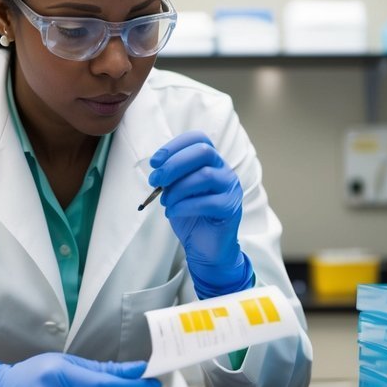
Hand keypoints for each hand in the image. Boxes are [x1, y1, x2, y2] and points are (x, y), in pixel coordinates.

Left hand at [149, 131, 253, 297]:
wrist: (205, 247)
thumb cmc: (191, 216)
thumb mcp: (176, 191)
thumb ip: (172, 176)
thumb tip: (158, 167)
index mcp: (211, 162)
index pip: (199, 139)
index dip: (175, 146)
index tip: (155, 162)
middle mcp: (224, 171)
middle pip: (203, 152)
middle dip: (174, 164)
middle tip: (155, 180)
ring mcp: (231, 189)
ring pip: (205, 175)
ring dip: (178, 188)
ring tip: (166, 201)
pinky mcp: (230, 208)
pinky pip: (206, 202)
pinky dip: (184, 206)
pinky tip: (173, 212)